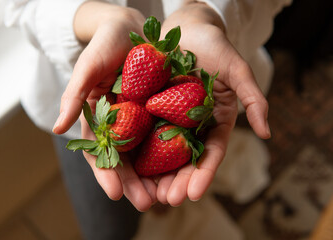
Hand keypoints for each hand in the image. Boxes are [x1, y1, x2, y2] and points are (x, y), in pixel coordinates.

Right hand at [52, 2, 155, 210]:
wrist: (128, 28)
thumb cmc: (103, 46)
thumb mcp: (87, 69)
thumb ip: (74, 96)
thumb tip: (56, 127)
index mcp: (100, 119)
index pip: (100, 152)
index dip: (106, 173)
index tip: (115, 192)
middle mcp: (120, 124)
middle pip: (126, 159)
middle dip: (134, 183)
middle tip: (147, 203)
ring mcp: (140, 119)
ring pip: (147, 152)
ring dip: (156, 176)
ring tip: (166, 196)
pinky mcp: (160, 110)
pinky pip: (167, 133)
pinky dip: (173, 152)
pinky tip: (183, 167)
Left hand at [156, 2, 270, 205]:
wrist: (186, 29)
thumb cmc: (214, 47)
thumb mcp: (237, 70)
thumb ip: (253, 98)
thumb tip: (267, 132)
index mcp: (213, 121)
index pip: (210, 154)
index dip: (203, 175)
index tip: (194, 194)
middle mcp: (191, 125)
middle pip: (184, 160)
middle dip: (176, 182)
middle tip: (166, 200)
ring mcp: (168, 118)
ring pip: (161, 152)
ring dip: (154, 175)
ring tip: (147, 194)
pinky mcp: (148, 109)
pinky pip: (140, 130)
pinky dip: (136, 149)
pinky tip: (128, 165)